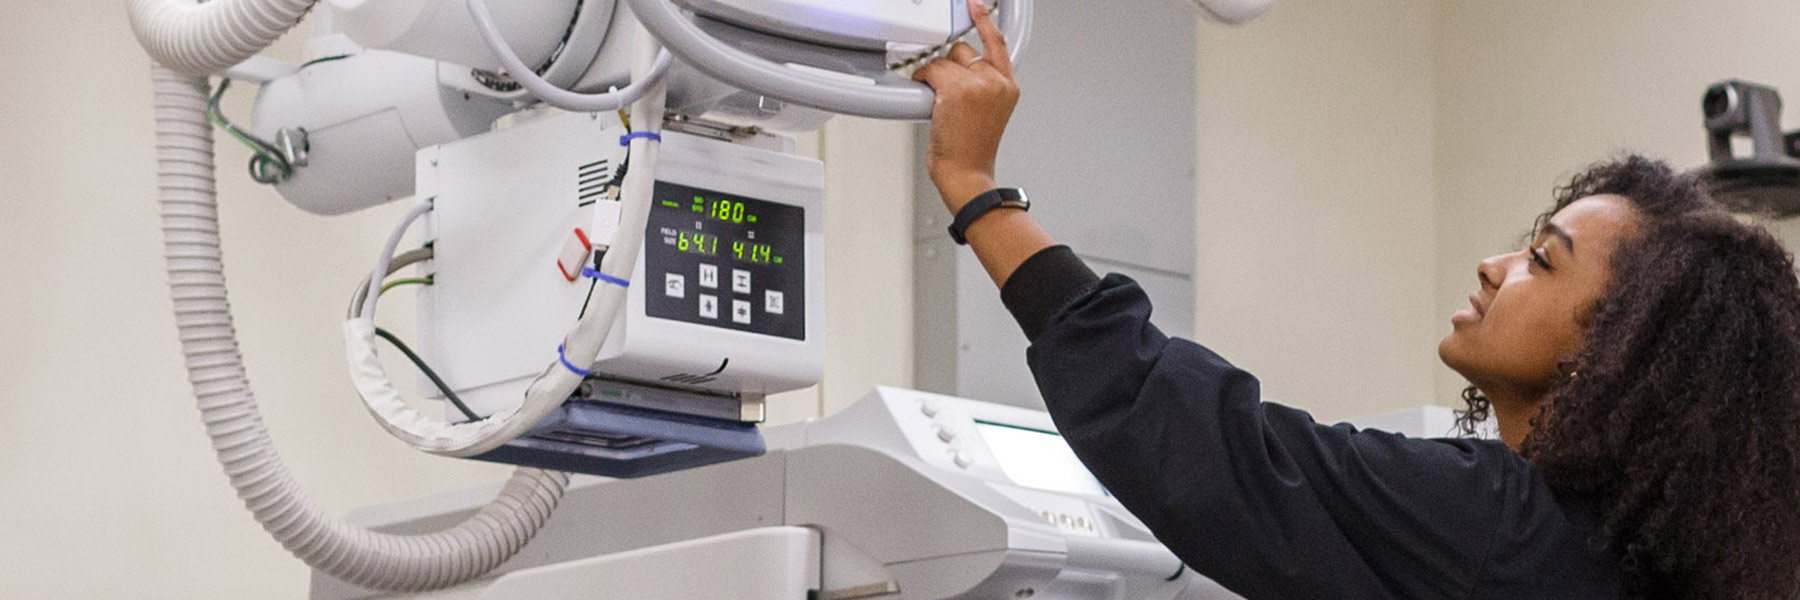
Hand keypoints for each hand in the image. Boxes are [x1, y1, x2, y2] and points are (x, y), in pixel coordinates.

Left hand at [912, 0, 1019, 211]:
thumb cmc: (972, 149)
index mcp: (1008, 86)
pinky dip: (922, 81)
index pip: (998, 42)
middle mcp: (996, 81)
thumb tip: (955, 66)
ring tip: (939, 104)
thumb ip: (981, 85)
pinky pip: (930, 70)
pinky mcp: (955, 90)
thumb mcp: (988, 112)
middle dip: (949, 66)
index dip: (984, 20)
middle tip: (945, 93)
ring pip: (944, 59)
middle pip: (963, 50)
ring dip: (934, 76)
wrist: (967, 174)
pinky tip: (927, 99)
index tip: (974, 4)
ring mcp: (977, 85)